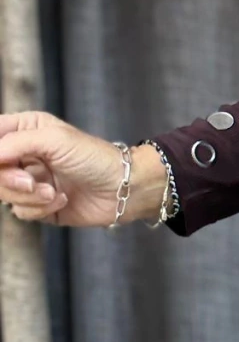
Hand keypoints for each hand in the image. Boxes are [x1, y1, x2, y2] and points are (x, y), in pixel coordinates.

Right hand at [0, 110, 164, 226]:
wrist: (124, 189)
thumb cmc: (95, 157)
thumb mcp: (53, 140)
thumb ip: (15, 143)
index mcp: (24, 130)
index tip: (3, 162)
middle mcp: (23, 154)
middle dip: (7, 180)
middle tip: (29, 182)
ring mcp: (30, 181)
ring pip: (3, 193)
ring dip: (28, 196)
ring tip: (52, 192)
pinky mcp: (39, 206)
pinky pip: (21, 212)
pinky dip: (40, 209)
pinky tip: (62, 200)